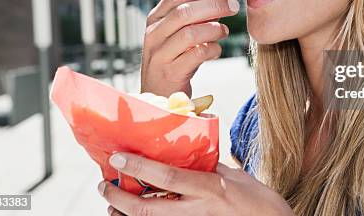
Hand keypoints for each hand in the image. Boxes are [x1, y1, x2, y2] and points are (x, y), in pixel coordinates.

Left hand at [97, 153, 293, 215]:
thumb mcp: (235, 176)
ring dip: (126, 214)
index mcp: (211, 188)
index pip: (168, 177)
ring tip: (113, 203)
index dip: (141, 167)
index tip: (119, 158)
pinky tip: (134, 213)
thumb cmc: (259, 201)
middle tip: (104, 186)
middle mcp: (198, 210)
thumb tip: (188, 154)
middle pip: (149, 210)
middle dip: (120, 199)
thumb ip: (209, 166)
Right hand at [140, 0, 237, 96]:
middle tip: (233, 7)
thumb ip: (196, 17)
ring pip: (190, 33)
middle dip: (213, 6)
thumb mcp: (178, 35)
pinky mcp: (170, 73)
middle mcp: (153, 35)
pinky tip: (216, 50)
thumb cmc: (175, 59)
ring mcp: (159, 55)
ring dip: (214, 29)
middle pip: (184, 12)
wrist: (159, 96)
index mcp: (155, 20)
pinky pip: (197, 55)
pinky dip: (212, 50)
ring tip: (224, 31)